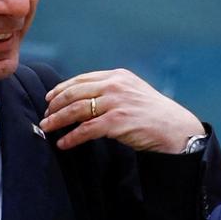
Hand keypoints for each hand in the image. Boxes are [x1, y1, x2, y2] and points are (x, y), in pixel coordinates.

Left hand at [39, 67, 205, 152]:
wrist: (174, 128)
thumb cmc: (152, 114)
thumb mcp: (132, 92)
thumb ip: (110, 91)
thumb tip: (83, 100)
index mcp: (117, 76)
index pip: (81, 79)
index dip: (61, 89)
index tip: (49, 98)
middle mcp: (115, 86)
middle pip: (74, 93)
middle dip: (55, 105)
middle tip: (45, 116)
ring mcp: (116, 103)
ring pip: (77, 110)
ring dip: (58, 120)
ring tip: (47, 128)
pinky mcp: (117, 122)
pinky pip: (86, 130)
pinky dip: (72, 138)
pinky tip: (63, 143)